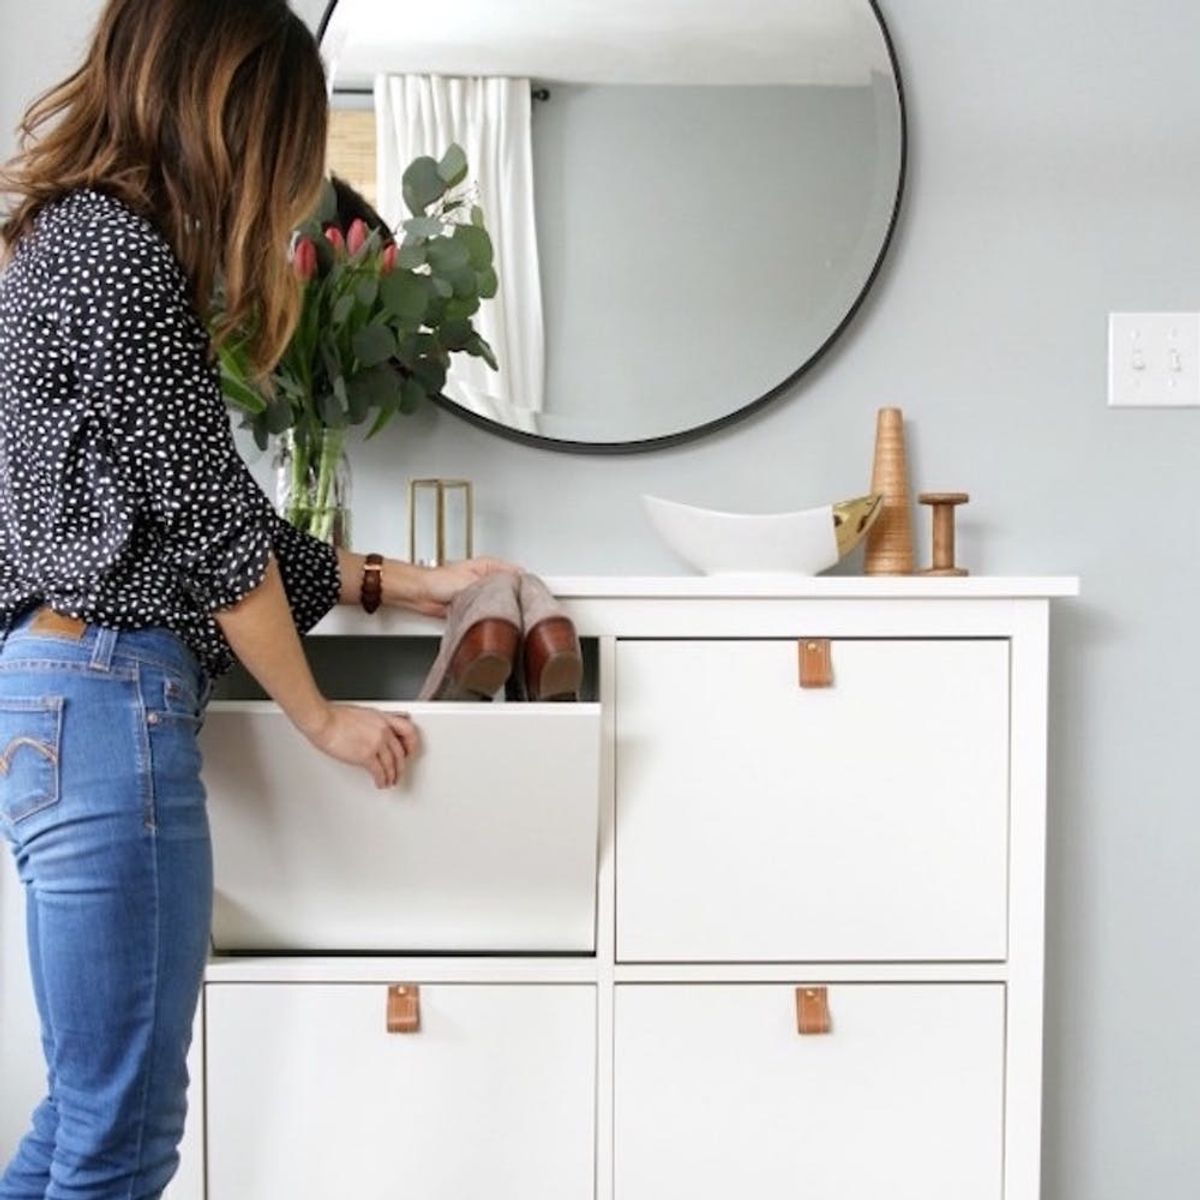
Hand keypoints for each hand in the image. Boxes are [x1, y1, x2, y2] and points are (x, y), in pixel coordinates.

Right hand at [303, 703, 419, 788]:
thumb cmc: (334, 716)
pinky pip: (379, 772)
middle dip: (400, 766)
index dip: (411, 744)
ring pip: (391, 765)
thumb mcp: (361, 713)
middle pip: (400, 752)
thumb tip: (374, 731)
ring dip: (392, 776)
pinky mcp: (366, 756)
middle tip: (399, 772)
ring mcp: (376, 743)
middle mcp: (383, 730)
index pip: (408, 730)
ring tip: (390, 782)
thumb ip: (373, 723)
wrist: (323, 721)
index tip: (409, 752)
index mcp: (383, 718)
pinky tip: (380, 783)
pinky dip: (382, 780)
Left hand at [408, 556, 521, 617]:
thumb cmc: (439, 581)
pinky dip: (490, 618)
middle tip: (519, 607)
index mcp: (490, 566)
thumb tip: (514, 586)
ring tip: (502, 614)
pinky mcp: (475, 607)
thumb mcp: (474, 580)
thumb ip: (495, 585)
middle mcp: (487, 579)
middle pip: (511, 590)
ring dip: (499, 610)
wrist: (421, 595)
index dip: (526, 584)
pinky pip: (488, 614)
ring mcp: (481, 593)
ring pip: (500, 604)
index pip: (517, 573)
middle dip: (514, 599)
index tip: (533, 594)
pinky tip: (491, 620)